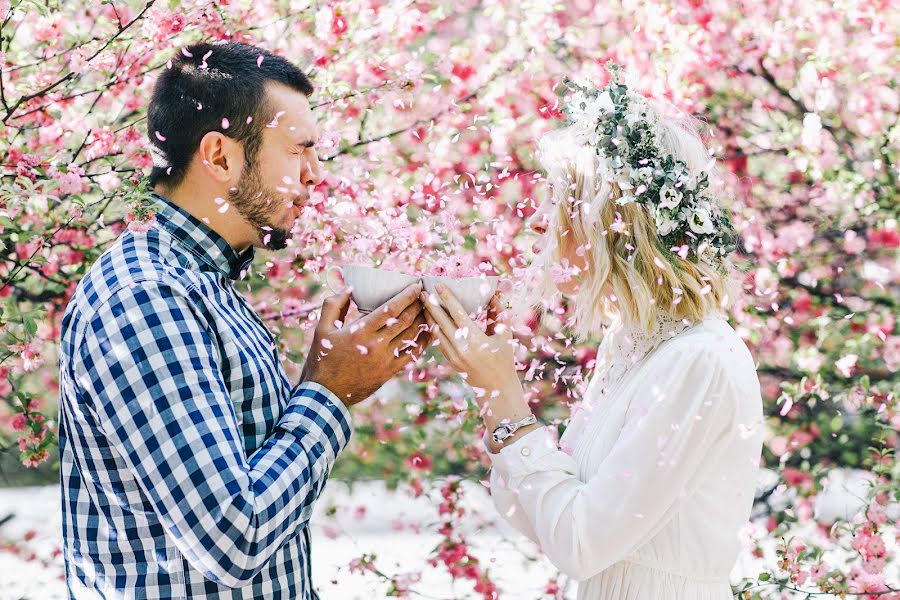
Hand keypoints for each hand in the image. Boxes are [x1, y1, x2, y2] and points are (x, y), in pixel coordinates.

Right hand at [301, 282, 428, 405]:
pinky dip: (422, 342)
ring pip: (412, 336)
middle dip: (418, 305)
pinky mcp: (389, 372)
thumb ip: (333, 305)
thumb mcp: (321, 329)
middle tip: (424, 294)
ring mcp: (385, 360)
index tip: (416, 286)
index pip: (391, 309)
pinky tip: (428, 332)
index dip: (407, 296)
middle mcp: (375, 345)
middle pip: (405, 320)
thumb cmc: (322, 358)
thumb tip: (349, 288)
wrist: (326, 393)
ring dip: (423, 321)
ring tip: (428, 309)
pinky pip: (412, 355)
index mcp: (360, 331)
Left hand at [423, 286, 536, 452]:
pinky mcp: (450, 362)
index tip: (439, 286)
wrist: (496, 388)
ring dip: (429, 316)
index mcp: (476, 339)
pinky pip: (438, 342)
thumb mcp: (505, 335)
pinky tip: (429, 320)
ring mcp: (453, 356)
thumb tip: (493, 293)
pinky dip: (433, 330)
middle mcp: (461, 347)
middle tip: (423, 291)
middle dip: (431, 305)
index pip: (457, 313)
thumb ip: (498, 313)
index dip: (447, 298)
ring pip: (436, 332)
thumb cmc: (504, 358)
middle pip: (441, 321)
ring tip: (423, 302)